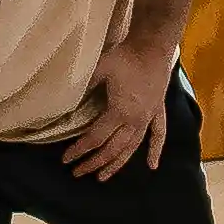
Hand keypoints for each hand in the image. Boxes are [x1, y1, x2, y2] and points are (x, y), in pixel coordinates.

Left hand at [60, 44, 182, 177]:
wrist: (152, 46)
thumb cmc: (124, 57)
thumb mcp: (99, 70)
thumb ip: (83, 89)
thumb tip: (66, 105)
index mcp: (119, 113)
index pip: (95, 139)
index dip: (79, 151)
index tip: (66, 160)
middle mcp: (134, 121)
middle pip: (112, 149)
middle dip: (94, 163)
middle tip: (78, 173)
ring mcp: (148, 118)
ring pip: (132, 148)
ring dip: (117, 164)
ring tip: (103, 177)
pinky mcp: (157, 112)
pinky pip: (158, 135)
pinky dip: (155, 150)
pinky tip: (152, 165)